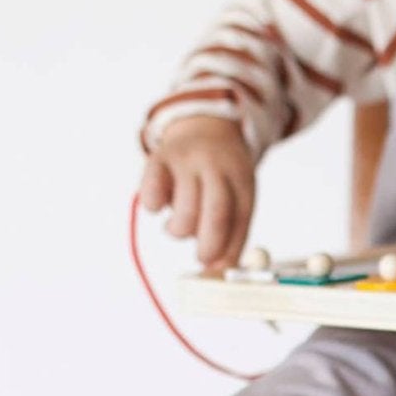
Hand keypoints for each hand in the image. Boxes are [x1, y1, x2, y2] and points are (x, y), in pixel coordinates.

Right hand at [139, 115, 254, 272]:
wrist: (205, 126)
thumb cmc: (221, 175)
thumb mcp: (238, 193)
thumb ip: (232, 231)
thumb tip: (217, 270)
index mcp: (242, 179)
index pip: (240, 219)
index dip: (230, 248)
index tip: (219, 268)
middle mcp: (217, 166)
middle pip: (217, 212)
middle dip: (209, 244)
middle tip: (200, 258)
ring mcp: (188, 159)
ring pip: (185, 207)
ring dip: (180, 229)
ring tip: (178, 228)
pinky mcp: (160, 157)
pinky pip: (153, 189)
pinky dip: (154, 206)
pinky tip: (157, 208)